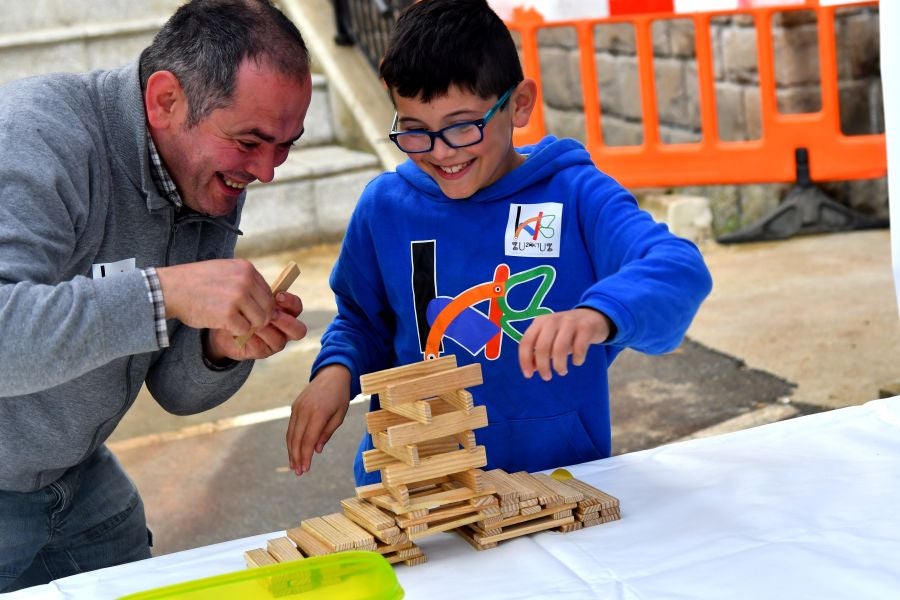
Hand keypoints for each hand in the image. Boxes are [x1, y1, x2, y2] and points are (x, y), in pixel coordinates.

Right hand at [157, 259, 276, 335]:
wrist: (170, 289)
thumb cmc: (197, 282)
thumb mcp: (225, 270)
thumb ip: (245, 281)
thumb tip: (267, 300)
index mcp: (246, 268)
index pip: (269, 293)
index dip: (261, 306)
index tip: (249, 311)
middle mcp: (245, 280)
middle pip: (268, 308)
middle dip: (258, 318)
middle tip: (243, 321)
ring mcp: (238, 297)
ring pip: (260, 321)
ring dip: (248, 325)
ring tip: (232, 322)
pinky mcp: (228, 314)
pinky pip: (244, 330)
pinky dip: (235, 331)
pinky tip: (223, 325)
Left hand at [205, 292, 307, 360]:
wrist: (223, 321)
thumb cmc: (239, 304)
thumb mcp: (249, 295)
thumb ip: (260, 294)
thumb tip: (265, 290)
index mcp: (286, 312)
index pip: (296, 307)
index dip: (290, 302)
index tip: (278, 296)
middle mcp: (284, 329)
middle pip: (298, 330)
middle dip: (286, 322)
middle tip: (272, 315)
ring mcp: (274, 342)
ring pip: (279, 340)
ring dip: (266, 331)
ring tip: (252, 323)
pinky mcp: (262, 352)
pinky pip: (261, 348)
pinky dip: (252, 339)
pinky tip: (241, 332)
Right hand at [286, 364, 351, 475]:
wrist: (332, 375)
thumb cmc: (340, 396)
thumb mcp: (339, 415)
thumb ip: (327, 433)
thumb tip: (316, 450)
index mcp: (318, 413)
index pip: (308, 440)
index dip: (306, 456)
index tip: (305, 469)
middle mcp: (304, 411)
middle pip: (296, 439)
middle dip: (297, 457)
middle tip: (298, 472)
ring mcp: (297, 408)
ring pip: (291, 434)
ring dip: (291, 451)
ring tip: (294, 465)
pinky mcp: (294, 406)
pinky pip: (291, 426)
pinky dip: (291, 440)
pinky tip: (294, 450)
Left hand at [519, 308, 612, 380]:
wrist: (592, 317)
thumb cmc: (566, 332)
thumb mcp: (550, 338)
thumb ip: (539, 352)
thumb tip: (531, 369)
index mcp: (540, 322)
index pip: (526, 341)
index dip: (525, 360)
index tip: (528, 375)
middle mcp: (553, 320)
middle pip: (542, 346)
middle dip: (543, 366)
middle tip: (546, 377)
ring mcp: (570, 322)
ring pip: (559, 348)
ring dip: (559, 365)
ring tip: (561, 372)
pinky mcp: (586, 327)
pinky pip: (579, 348)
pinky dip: (577, 359)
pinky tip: (577, 362)